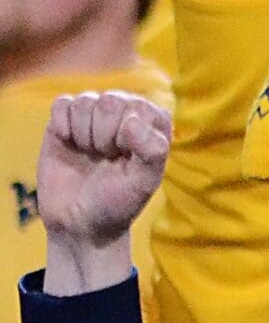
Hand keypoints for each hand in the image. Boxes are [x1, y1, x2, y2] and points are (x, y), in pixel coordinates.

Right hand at [36, 92, 169, 256]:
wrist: (78, 221)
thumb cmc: (117, 203)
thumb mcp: (143, 183)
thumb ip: (151, 152)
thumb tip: (133, 122)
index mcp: (153, 126)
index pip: (141, 108)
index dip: (129, 135)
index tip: (127, 159)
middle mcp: (125, 114)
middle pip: (111, 102)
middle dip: (105, 136)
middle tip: (107, 160)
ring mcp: (94, 115)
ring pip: (86, 101)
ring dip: (85, 135)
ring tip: (92, 155)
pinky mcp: (64, 119)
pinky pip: (62, 103)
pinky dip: (62, 125)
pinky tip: (69, 144)